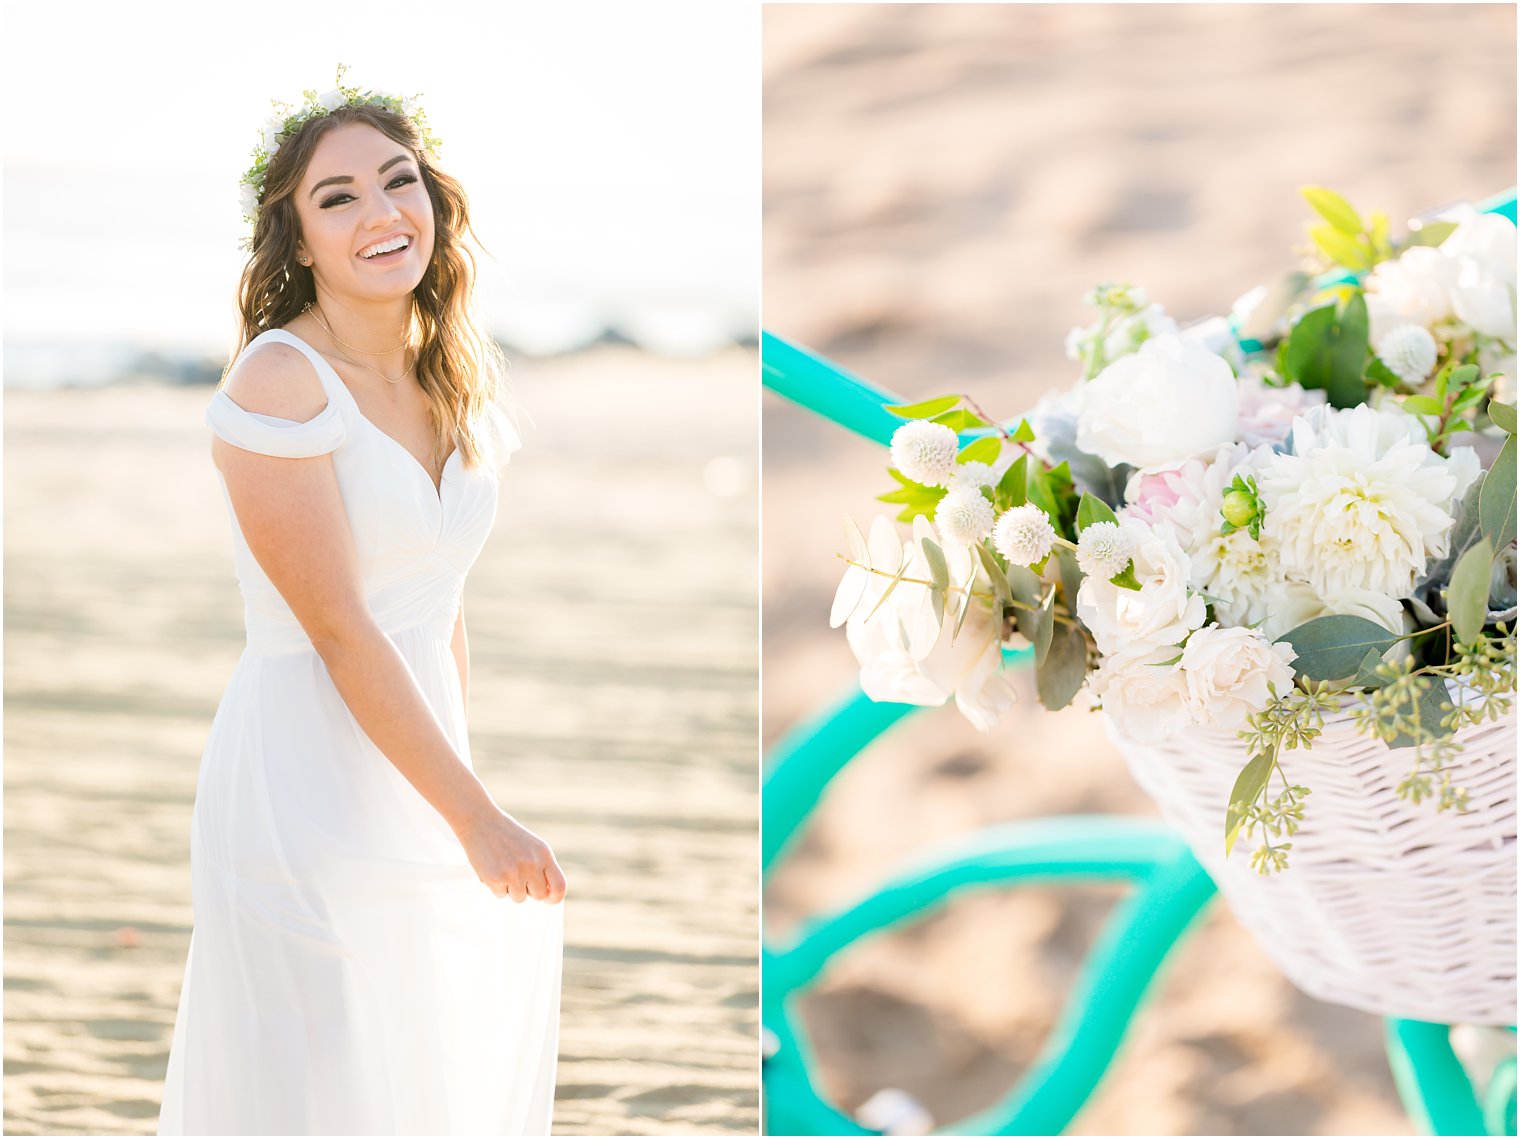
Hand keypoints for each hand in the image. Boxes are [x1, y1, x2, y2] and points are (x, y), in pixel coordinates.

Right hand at [452, 805, 567, 903]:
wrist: (481, 822)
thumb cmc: (508, 836)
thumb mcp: (532, 846)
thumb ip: (543, 867)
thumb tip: (548, 895)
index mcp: (544, 855)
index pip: (559, 886)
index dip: (555, 897)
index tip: (548, 899)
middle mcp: (532, 865)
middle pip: (539, 896)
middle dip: (529, 891)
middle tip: (518, 877)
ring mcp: (514, 873)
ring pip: (519, 898)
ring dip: (511, 889)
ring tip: (504, 868)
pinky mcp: (496, 879)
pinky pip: (500, 895)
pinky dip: (496, 886)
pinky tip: (492, 868)